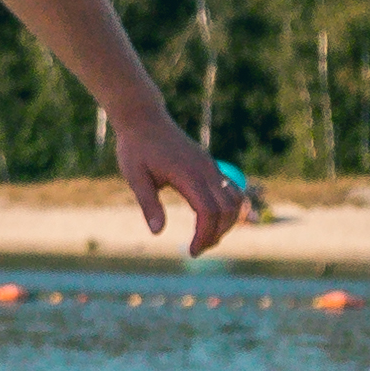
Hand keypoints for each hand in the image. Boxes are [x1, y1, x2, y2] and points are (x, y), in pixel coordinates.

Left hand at [115, 109, 246, 253]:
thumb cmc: (136, 147)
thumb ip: (148, 204)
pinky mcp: (210, 165)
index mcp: (188, 174)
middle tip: (196, 250)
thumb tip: (157, 232)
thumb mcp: (135, 177)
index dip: (204, 235)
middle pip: (227, 209)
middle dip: (216, 234)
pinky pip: (231, 189)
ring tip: (205, 239)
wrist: (144, 119)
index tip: (191, 251)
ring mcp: (211, 166)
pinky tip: (216, 221)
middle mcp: (206, 169)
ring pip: (234, 200)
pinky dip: (230, 209)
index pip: (208, 211)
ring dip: (226, 223)